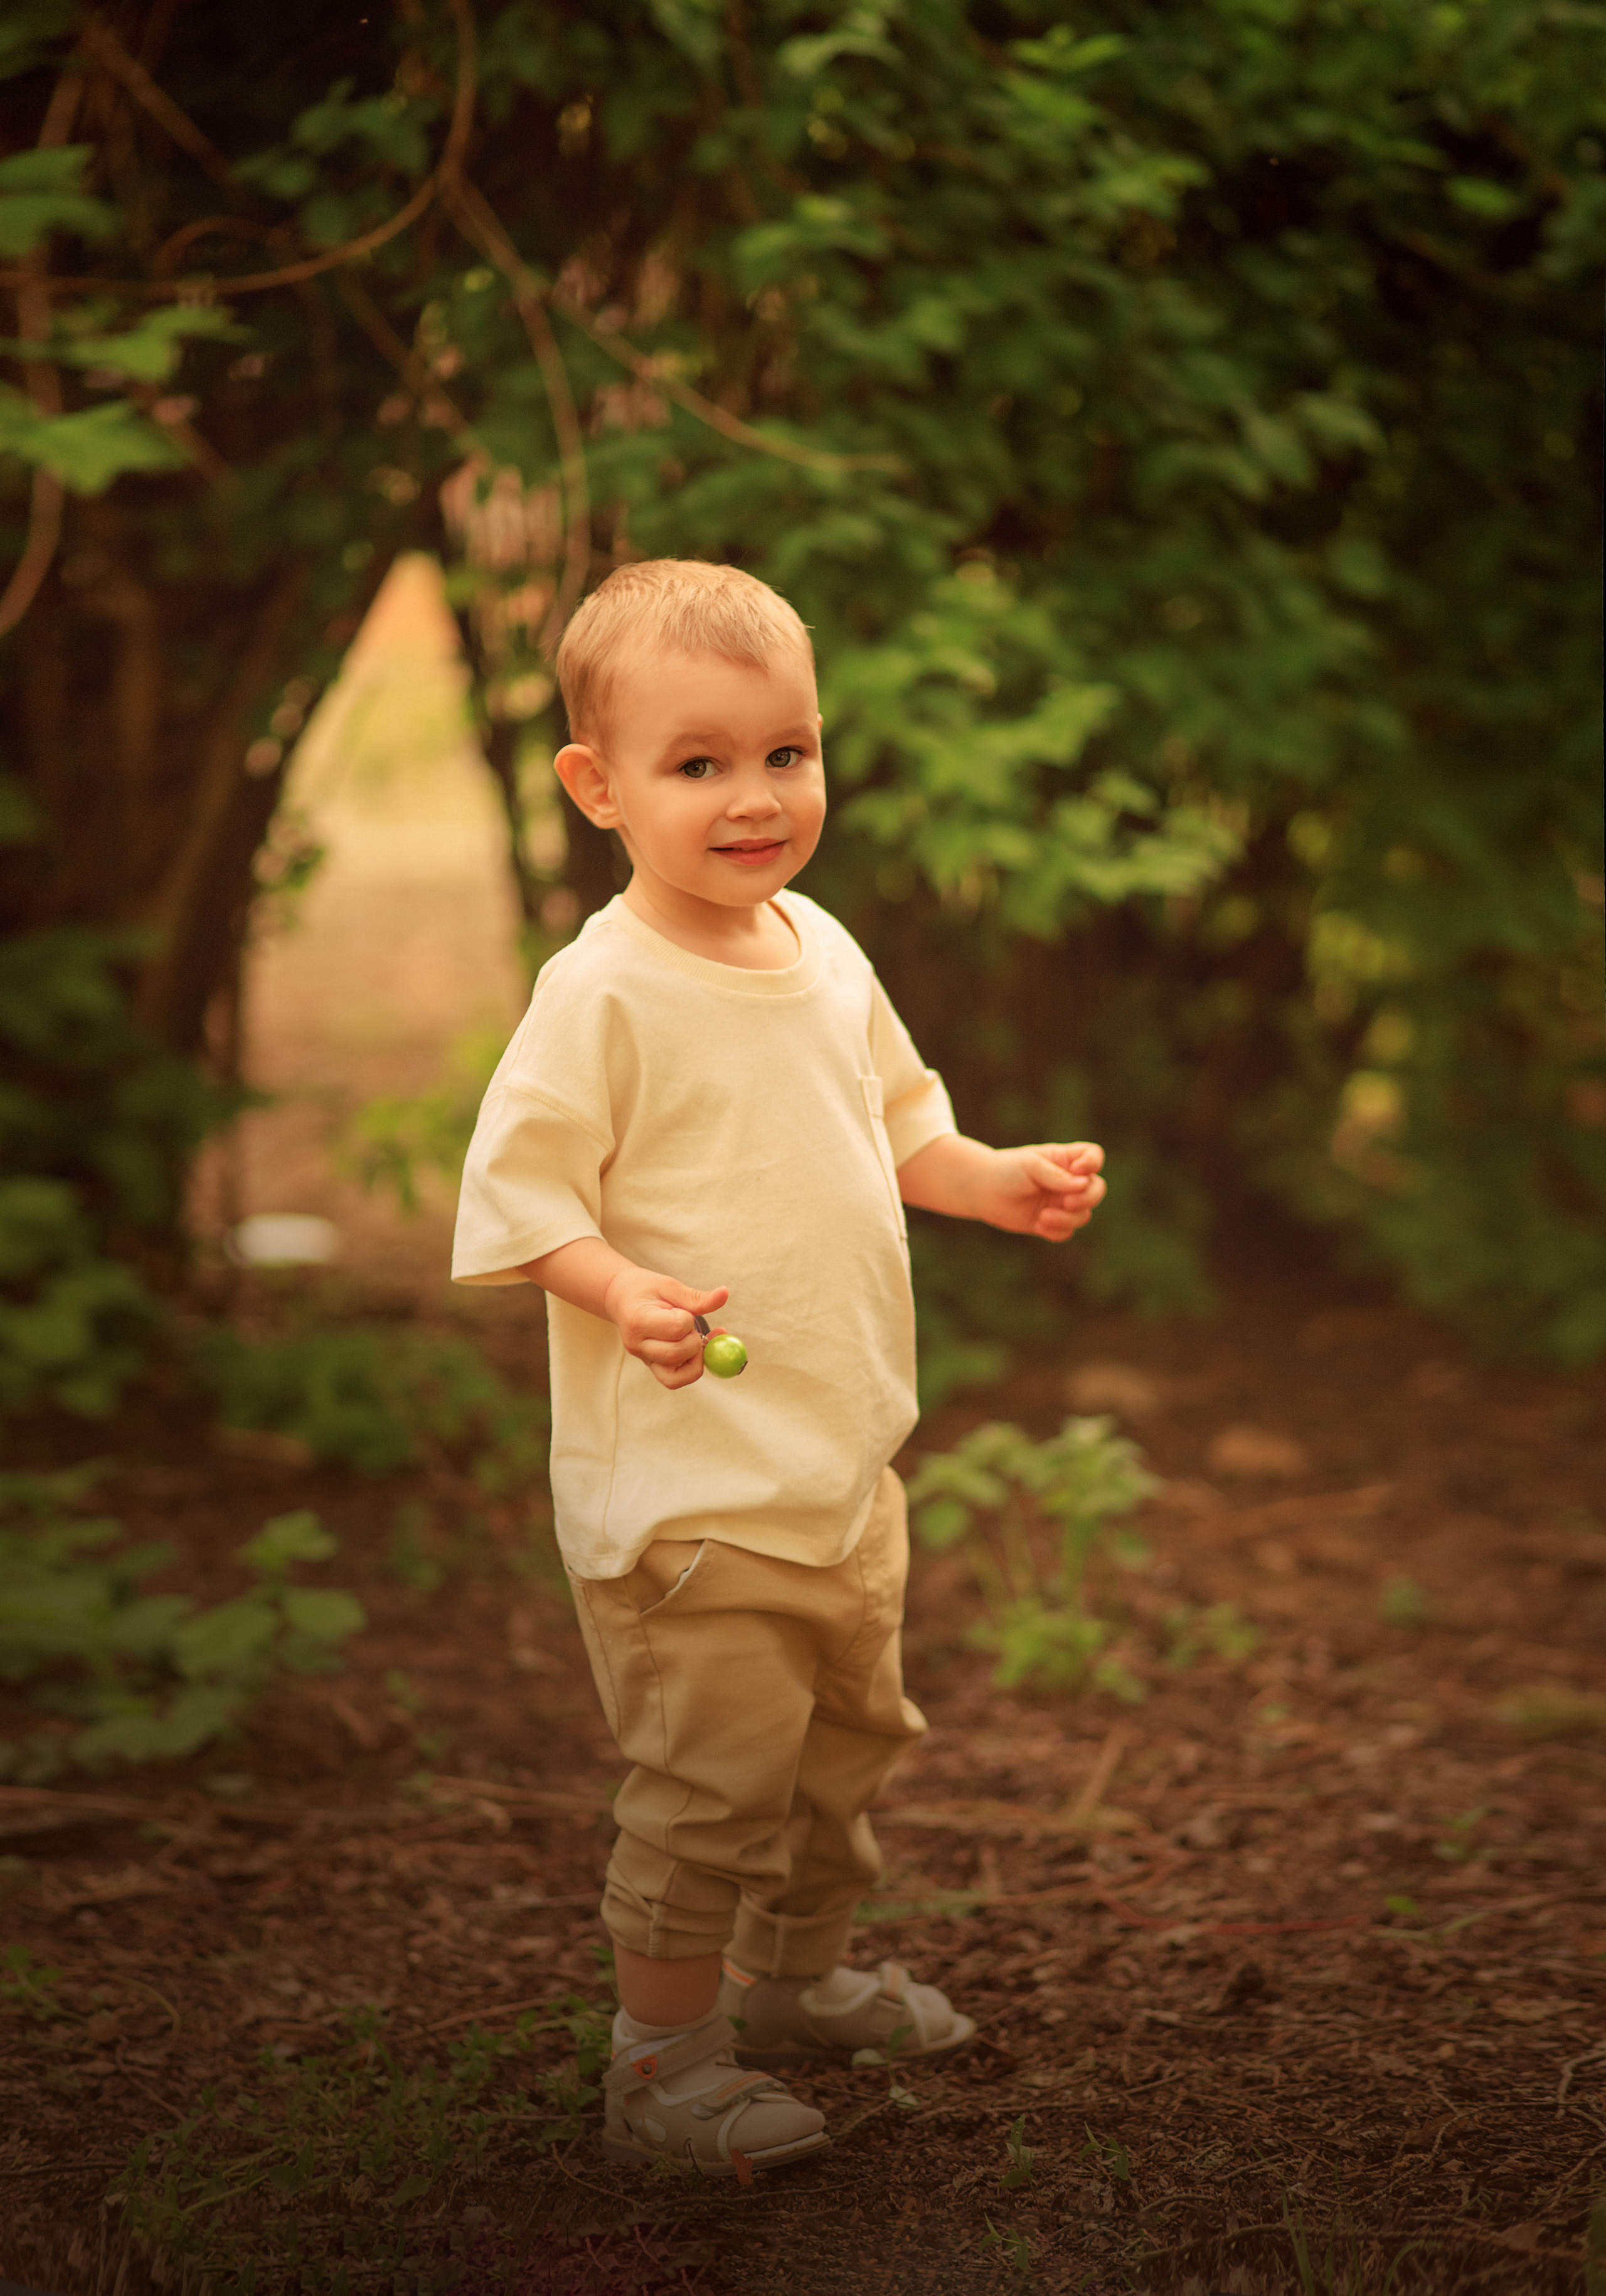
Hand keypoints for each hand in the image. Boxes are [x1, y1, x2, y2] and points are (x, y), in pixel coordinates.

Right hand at [603, 1266, 729, 1389]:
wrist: (622, 1299)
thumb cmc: (645, 1289)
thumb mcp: (669, 1286)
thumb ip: (696, 1297)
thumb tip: (724, 1294)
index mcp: (638, 1320)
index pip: (676, 1328)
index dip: (689, 1319)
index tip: (683, 1310)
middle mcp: (637, 1345)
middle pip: (676, 1354)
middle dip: (694, 1340)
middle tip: (690, 1326)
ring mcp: (643, 1359)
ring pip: (675, 1376)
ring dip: (694, 1358)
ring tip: (691, 1338)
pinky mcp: (651, 1367)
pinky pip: (673, 1380)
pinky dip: (690, 1368)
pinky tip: (694, 1350)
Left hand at [981, 1141, 1105, 1239]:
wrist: (983, 1191)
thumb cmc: (1006, 1170)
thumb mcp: (1030, 1166)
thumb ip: (1056, 1175)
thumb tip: (1083, 1184)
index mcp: (1065, 1160)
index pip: (1093, 1156)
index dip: (1093, 1163)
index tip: (1078, 1170)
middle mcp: (1068, 1182)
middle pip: (1097, 1189)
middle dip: (1087, 1198)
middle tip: (1067, 1202)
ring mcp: (1061, 1203)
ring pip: (1083, 1215)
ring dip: (1068, 1219)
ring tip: (1043, 1217)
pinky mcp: (1051, 1222)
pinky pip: (1067, 1232)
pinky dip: (1057, 1231)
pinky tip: (1038, 1226)